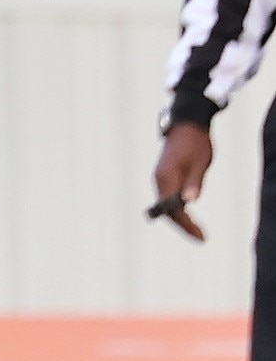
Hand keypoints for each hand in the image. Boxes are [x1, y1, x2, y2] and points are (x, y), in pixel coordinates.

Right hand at [152, 120, 214, 239]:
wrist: (186, 124)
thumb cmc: (196, 142)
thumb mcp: (200, 163)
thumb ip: (194, 183)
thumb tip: (189, 203)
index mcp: (167, 178)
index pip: (173, 209)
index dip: (186, 224)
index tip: (200, 235)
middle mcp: (159, 181)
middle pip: (167, 210)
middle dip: (183, 225)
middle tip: (201, 237)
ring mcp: (160, 179)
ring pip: (167, 205)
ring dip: (180, 218)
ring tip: (196, 229)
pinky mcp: (164, 176)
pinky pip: (167, 197)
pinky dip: (177, 208)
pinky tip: (188, 213)